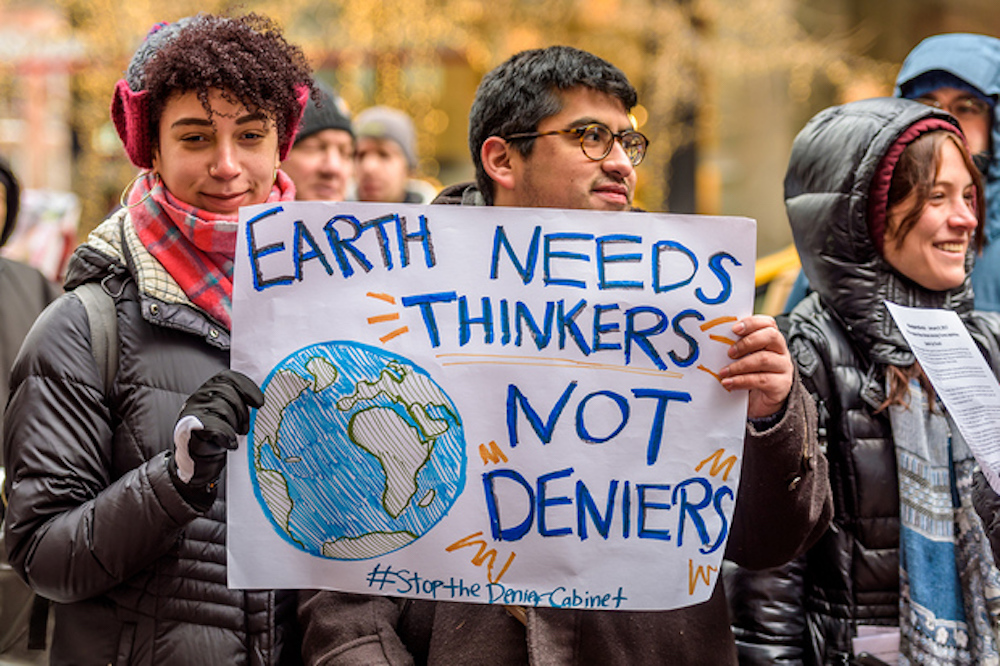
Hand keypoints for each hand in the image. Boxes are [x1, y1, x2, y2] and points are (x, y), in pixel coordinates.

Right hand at [170, 370, 264, 499]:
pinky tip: (230, 444)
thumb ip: (238, 402)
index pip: (229, 377)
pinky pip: (215, 426)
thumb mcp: (230, 415)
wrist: (197, 462)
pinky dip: (227, 436)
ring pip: (222, 408)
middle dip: (242, 411)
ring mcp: (193, 411)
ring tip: (235, 435)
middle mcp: (199, 397)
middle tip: (244, 428)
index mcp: (210, 389)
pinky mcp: (191, 428)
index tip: (260, 403)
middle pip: (228, 392)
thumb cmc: (217, 437)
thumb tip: (260, 401)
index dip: (247, 388)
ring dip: (234, 425)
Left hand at [719, 315, 792, 419]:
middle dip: (747, 342)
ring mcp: (783, 368)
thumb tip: (715, 340)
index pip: (768, 323)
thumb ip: (737, 348)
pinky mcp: (781, 386)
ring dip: (739, 365)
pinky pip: (762, 380)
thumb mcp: (744, 358)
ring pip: (764, 359)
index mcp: (771, 340)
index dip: (752, 323)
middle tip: (729, 353)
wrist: (761, 403)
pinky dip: (741, 381)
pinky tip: (728, 383)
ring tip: (723, 372)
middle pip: (771, 336)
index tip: (734, 329)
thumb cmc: (749, 375)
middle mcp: (781, 351)